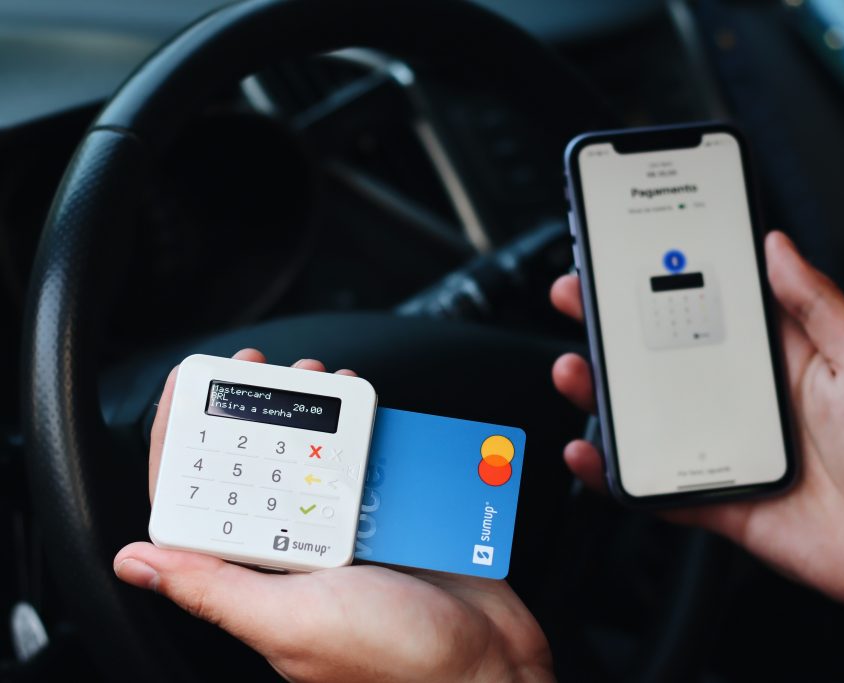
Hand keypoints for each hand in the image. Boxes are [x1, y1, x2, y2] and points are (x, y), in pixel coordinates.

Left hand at [115, 349, 551, 682]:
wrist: (489, 664)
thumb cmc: (395, 662)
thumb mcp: (293, 621)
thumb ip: (215, 589)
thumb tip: (134, 562)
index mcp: (260, 580)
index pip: (202, 503)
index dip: (185, 442)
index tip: (189, 387)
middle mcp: (298, 554)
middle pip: (259, 466)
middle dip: (253, 410)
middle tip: (260, 368)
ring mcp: (349, 533)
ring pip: (317, 457)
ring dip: (312, 411)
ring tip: (317, 377)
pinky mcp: (395, 519)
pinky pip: (374, 462)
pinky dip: (369, 428)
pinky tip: (367, 407)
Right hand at [551, 232, 843, 681]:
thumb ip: (818, 302)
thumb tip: (777, 245)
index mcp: (774, 355)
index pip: (706, 304)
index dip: (664, 277)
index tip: (625, 252)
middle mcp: (740, 396)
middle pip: (659, 355)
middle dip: (612, 325)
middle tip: (576, 297)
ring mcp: (720, 445)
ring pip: (644, 415)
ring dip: (599, 392)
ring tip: (574, 369)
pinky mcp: (712, 496)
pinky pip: (651, 483)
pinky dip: (612, 473)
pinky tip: (588, 452)